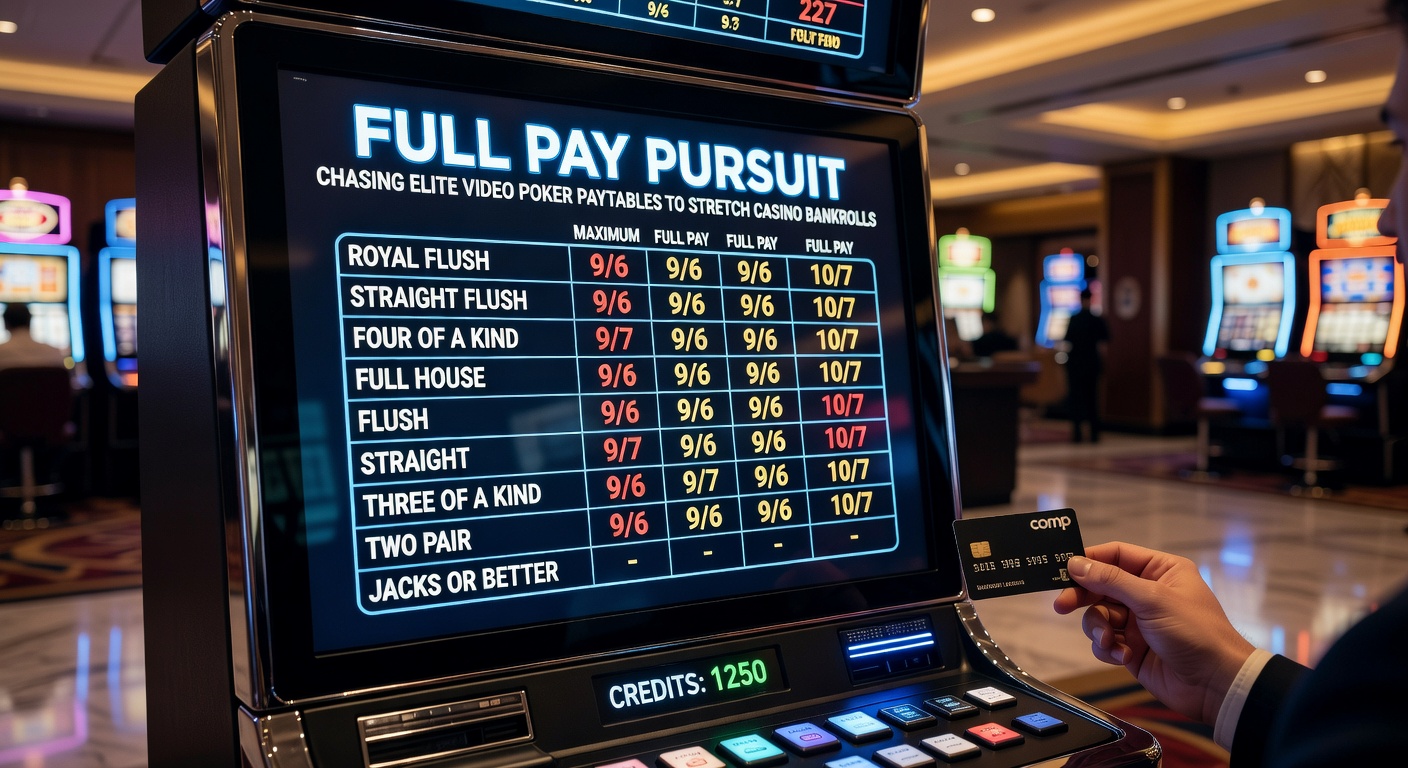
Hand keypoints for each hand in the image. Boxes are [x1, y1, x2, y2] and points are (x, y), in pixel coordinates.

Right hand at [1053, 541, 1255, 725]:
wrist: (1215, 685)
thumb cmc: (1196, 633)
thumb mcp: (1152, 599)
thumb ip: (1111, 580)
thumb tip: (1076, 563)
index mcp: (1160, 571)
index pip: (1117, 555)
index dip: (1089, 560)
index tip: (1063, 568)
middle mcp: (1147, 593)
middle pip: (1101, 586)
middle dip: (1083, 597)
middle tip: (1062, 605)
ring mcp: (1139, 621)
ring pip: (1099, 615)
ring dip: (1099, 629)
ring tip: (1110, 641)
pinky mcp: (1132, 647)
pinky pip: (1105, 641)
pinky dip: (1108, 648)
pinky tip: (1123, 656)